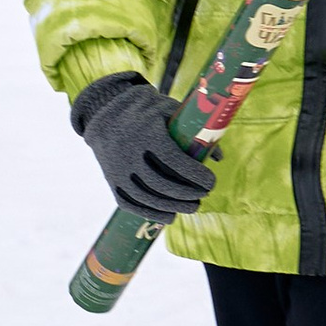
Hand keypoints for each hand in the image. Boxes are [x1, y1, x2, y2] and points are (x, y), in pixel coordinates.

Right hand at [72, 73, 217, 220]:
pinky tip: (169, 216)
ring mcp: (117, 169)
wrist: (105, 111)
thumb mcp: (170, 110)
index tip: (211, 182)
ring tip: (193, 207)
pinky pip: (129, 203)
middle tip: (204, 196)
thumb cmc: (145, 109)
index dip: (195, 175)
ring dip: (172, 206)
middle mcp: (129, 154)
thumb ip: (194, 131)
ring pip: (146, 196)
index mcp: (146, 134)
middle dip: (187, 194)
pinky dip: (150, 213)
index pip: (174, 161)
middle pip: (161, 183)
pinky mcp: (111, 180)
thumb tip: (219, 158)